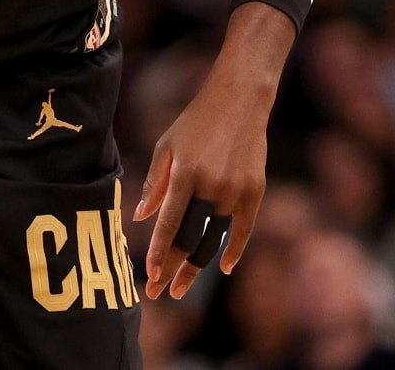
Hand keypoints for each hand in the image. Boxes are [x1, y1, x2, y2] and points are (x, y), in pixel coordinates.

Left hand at [133, 58, 273, 299]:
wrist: (239, 101)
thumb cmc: (195, 123)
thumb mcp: (166, 146)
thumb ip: (155, 183)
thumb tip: (140, 217)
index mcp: (185, 174)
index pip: (169, 223)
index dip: (158, 252)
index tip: (149, 276)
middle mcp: (210, 185)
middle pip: (191, 238)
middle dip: (172, 268)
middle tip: (159, 293)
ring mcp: (235, 190)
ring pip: (214, 239)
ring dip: (197, 267)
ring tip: (182, 289)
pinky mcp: (255, 191)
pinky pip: (243, 229)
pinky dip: (233, 250)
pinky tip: (222, 268)